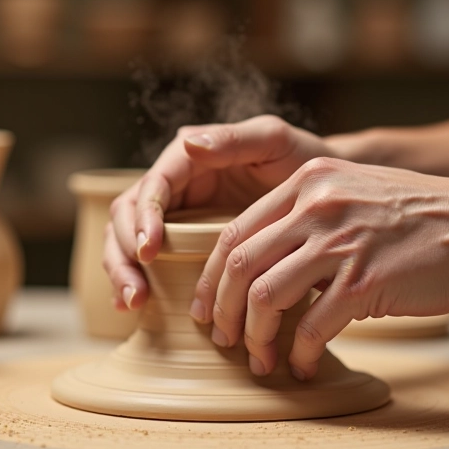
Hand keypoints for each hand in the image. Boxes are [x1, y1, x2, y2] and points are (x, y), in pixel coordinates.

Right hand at [103, 115, 333, 311]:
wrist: (325, 191)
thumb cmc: (302, 159)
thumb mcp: (275, 142)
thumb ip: (235, 140)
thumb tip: (188, 142)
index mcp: (189, 158)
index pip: (153, 186)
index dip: (143, 217)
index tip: (148, 249)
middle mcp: (175, 184)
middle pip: (127, 214)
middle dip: (124, 251)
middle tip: (136, 288)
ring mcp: (176, 214)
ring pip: (127, 238)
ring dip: (122, 269)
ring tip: (133, 302)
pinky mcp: (182, 241)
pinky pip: (147, 260)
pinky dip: (135, 279)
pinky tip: (132, 307)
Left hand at [196, 157, 448, 379]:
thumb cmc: (427, 218)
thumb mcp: (358, 195)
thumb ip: (311, 219)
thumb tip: (270, 267)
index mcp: (309, 182)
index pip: (235, 230)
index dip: (211, 275)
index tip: (208, 306)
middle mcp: (317, 204)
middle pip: (238, 262)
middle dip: (221, 309)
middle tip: (221, 339)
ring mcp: (341, 241)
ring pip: (263, 295)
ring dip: (254, 336)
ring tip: (260, 360)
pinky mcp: (366, 280)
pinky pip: (312, 325)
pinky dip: (300, 353)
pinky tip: (304, 366)